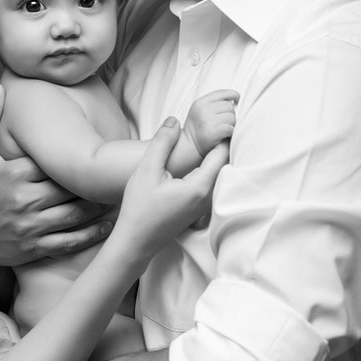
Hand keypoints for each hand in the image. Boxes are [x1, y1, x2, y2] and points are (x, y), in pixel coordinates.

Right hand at [0, 84, 111, 268]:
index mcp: (13, 174)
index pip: (52, 161)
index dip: (73, 157)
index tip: (94, 150)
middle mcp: (23, 200)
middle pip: (68, 187)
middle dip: (92, 182)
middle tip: (114, 173)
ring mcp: (30, 226)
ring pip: (74, 214)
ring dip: (98, 206)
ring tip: (117, 196)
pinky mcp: (35, 248)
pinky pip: (68, 241)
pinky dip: (91, 235)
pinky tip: (107, 225)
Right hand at [112, 119, 228, 264]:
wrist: (136, 241)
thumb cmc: (139, 208)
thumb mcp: (147, 170)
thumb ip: (162, 143)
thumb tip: (173, 119)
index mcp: (200, 186)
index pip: (221, 152)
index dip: (220, 133)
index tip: (213, 119)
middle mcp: (209, 197)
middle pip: (225, 162)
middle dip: (220, 142)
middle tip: (212, 124)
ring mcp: (206, 205)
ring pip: (220, 173)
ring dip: (215, 156)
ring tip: (205, 138)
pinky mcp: (200, 209)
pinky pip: (213, 183)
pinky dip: (210, 168)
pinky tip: (197, 160)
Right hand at [185, 89, 237, 156]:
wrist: (189, 146)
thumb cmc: (198, 129)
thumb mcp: (200, 111)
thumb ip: (214, 103)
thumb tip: (233, 101)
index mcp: (200, 102)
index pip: (222, 93)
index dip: (233, 95)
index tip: (237, 99)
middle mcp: (203, 110)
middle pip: (229, 106)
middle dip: (231, 114)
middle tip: (225, 122)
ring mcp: (207, 121)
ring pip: (232, 117)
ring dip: (232, 124)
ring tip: (224, 129)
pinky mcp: (212, 132)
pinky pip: (230, 128)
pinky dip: (231, 132)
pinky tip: (225, 135)